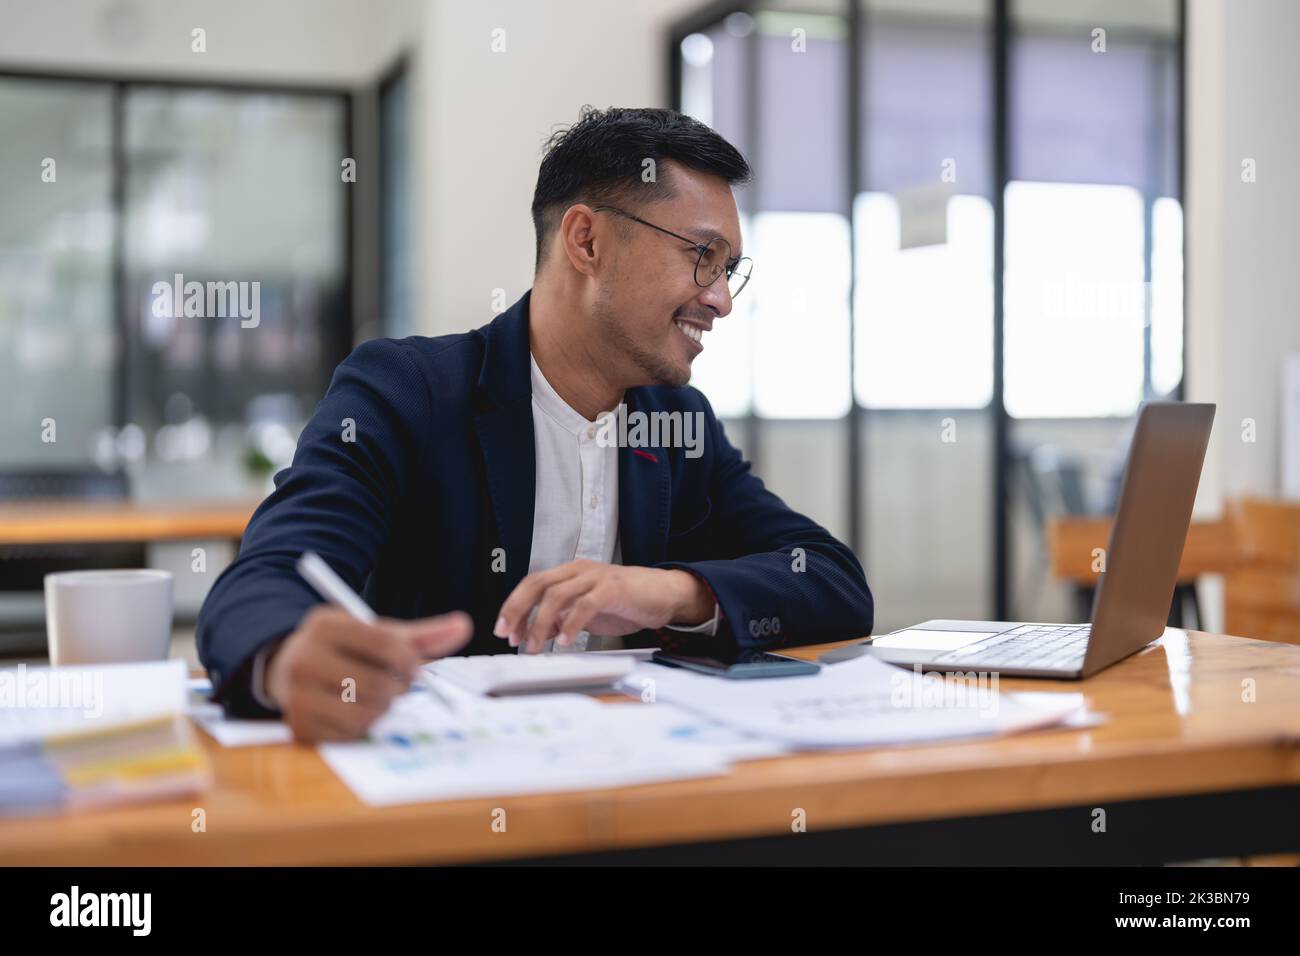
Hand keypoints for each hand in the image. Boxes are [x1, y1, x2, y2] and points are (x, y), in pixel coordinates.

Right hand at [264, 606, 471, 740]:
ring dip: (382, 708)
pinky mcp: (298, 725)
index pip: (387, 644)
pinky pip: (351, 734)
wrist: (289, 667)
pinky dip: (362, 726)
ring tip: (372, 696)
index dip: (409, 660)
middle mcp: (304, 657)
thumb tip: (464, 626)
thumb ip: (422, 635)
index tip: (412, 666)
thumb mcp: (378, 634)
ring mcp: (296, 693)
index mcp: (325, 625)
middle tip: (393, 684)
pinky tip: (352, 710)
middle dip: (397, 688)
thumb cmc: (345, 649)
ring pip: (367, 713)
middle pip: (379, 684)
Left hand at [493, 560, 711, 653]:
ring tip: (535, 647)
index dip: (514, 606)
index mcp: (569, 573)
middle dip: (517, 609)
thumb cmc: (625, 602)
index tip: (504, 631)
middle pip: (537, 583)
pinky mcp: (613, 588)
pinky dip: (570, 623)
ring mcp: (596, 577)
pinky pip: (585, 604)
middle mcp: (579, 571)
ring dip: (540, 623)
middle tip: (508, 635)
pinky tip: (563, 641)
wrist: (663, 594)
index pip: (532, 584)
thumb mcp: (586, 614)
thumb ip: (560, 621)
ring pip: (557, 594)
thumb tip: (534, 635)